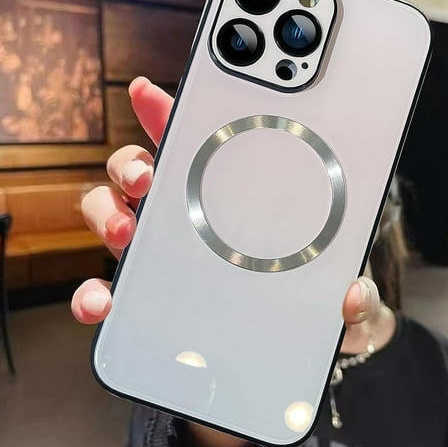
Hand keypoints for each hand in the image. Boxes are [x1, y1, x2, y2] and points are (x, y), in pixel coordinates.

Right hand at [71, 77, 380, 446]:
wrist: (287, 354)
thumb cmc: (307, 299)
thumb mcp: (332, 285)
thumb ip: (348, 291)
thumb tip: (352, 296)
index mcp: (228, 197)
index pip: (194, 144)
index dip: (168, 114)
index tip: (148, 92)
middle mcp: (187, 219)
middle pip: (140, 173)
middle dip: (132, 164)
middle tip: (147, 177)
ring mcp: (163, 256)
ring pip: (111, 216)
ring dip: (105, 215)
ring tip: (124, 233)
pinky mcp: (147, 297)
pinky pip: (108, 287)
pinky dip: (95, 292)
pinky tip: (103, 303)